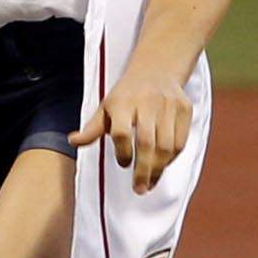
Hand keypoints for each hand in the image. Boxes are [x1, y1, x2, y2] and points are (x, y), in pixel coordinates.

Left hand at [70, 74, 193, 194]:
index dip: (122, 153)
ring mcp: (168, 105)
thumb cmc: (127, 94)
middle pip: (146, 142)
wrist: (157, 69)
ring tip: (150, 183)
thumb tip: (73, 141)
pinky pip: (180, 141)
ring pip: (166, 145)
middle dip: (143, 170)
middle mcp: (147, 102)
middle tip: (139, 189)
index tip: (123, 164)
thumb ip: (92, 128)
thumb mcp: (106, 107)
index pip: (121, 132)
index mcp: (122, 101)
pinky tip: (162, 166)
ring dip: (158, 169)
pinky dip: (171, 158)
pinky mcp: (184, 109)